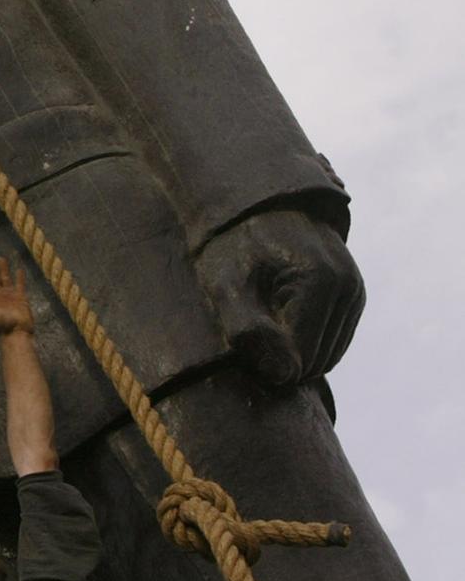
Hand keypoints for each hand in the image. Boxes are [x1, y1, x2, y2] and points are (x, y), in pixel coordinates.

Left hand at [196, 208, 363, 385]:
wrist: (250, 205)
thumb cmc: (230, 244)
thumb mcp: (225, 284)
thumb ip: (248, 329)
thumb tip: (284, 374)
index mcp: (321, 281)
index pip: (300, 359)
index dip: (263, 360)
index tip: (235, 336)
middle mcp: (348, 286)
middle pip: (316, 361)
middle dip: (280, 355)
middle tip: (246, 325)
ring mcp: (356, 291)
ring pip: (327, 356)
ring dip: (293, 350)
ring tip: (260, 318)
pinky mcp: (353, 296)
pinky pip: (332, 343)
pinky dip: (306, 342)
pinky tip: (277, 321)